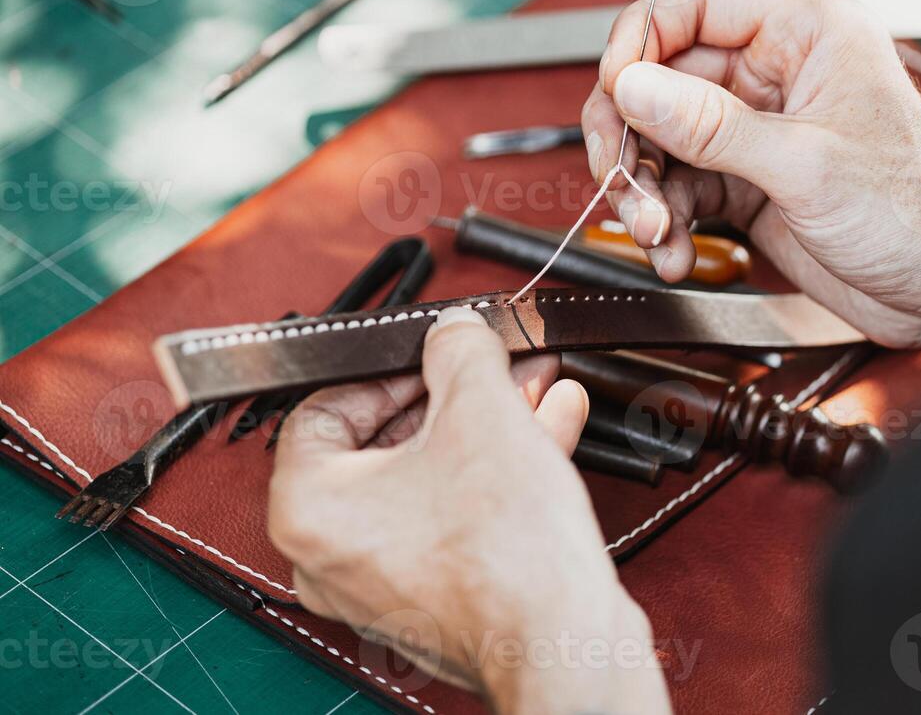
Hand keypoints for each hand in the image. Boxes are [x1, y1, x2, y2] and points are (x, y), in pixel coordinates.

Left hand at [268, 307, 671, 713]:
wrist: (562, 641)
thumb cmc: (504, 553)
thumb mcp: (482, 410)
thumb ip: (459, 351)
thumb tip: (452, 330)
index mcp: (308, 507)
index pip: (325, 407)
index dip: (390, 367)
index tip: (435, 351)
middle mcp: (331, 553)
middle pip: (385, 441)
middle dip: (454, 393)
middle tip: (492, 363)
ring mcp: (383, 582)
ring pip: (430, 477)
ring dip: (486, 426)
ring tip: (534, 388)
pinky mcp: (435, 597)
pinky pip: (456, 514)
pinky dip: (495, 472)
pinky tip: (549, 428)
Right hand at [582, 0, 920, 354]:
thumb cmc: (915, 214)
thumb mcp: (805, 165)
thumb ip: (711, 127)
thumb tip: (635, 87)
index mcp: (806, 33)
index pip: (697, 1)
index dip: (642, 39)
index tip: (615, 89)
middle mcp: (777, 72)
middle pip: (664, 74)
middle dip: (632, 131)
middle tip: (620, 175)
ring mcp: (758, 128)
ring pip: (662, 135)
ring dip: (643, 186)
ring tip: (654, 230)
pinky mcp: (748, 181)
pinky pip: (680, 185)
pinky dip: (665, 220)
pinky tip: (673, 250)